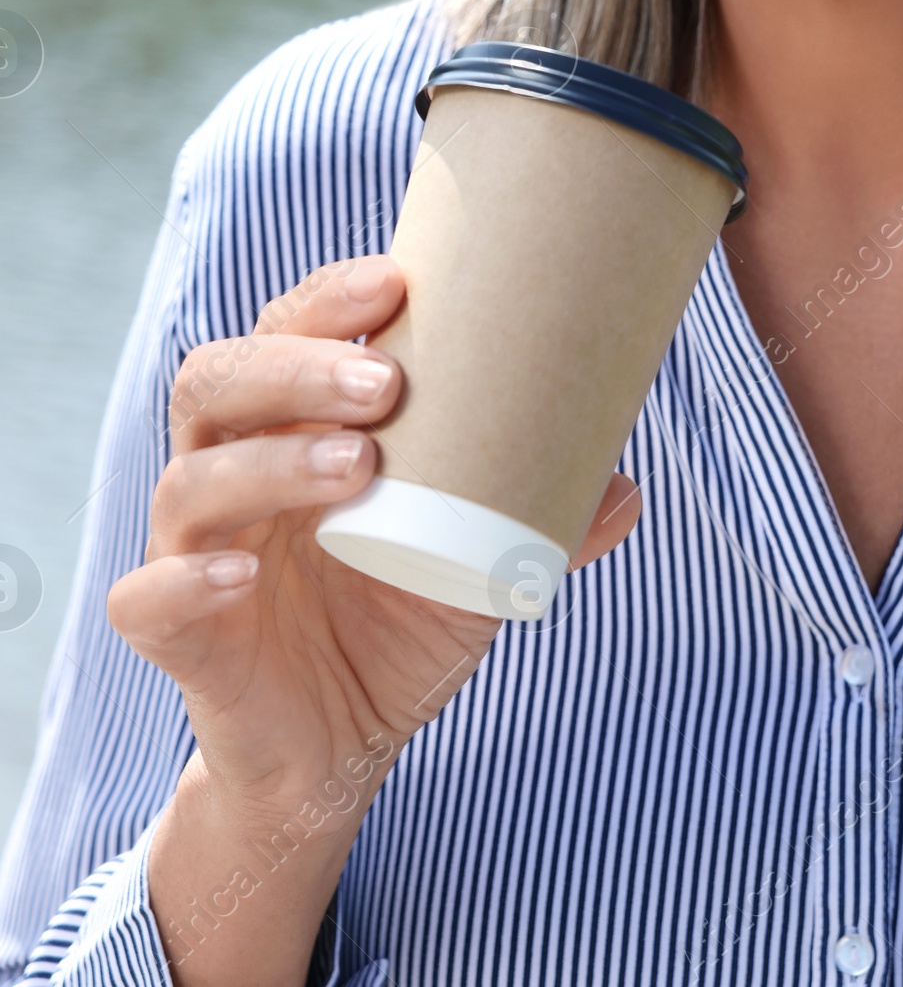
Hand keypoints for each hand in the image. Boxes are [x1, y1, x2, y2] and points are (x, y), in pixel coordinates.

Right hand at [110, 254, 637, 984]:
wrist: (339, 749)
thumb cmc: (398, 616)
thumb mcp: (480, 563)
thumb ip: (544, 518)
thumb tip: (623, 484)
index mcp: (289, 427)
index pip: (282, 332)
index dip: (325, 300)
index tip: (394, 283)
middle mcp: (230, 471)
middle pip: (217, 382)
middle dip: (295, 367)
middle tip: (384, 384)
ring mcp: (197, 550)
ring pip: (190, 479)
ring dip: (268, 460)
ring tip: (354, 464)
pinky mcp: (183, 639)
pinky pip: (149, 598)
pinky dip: (185, 580)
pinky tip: (243, 571)